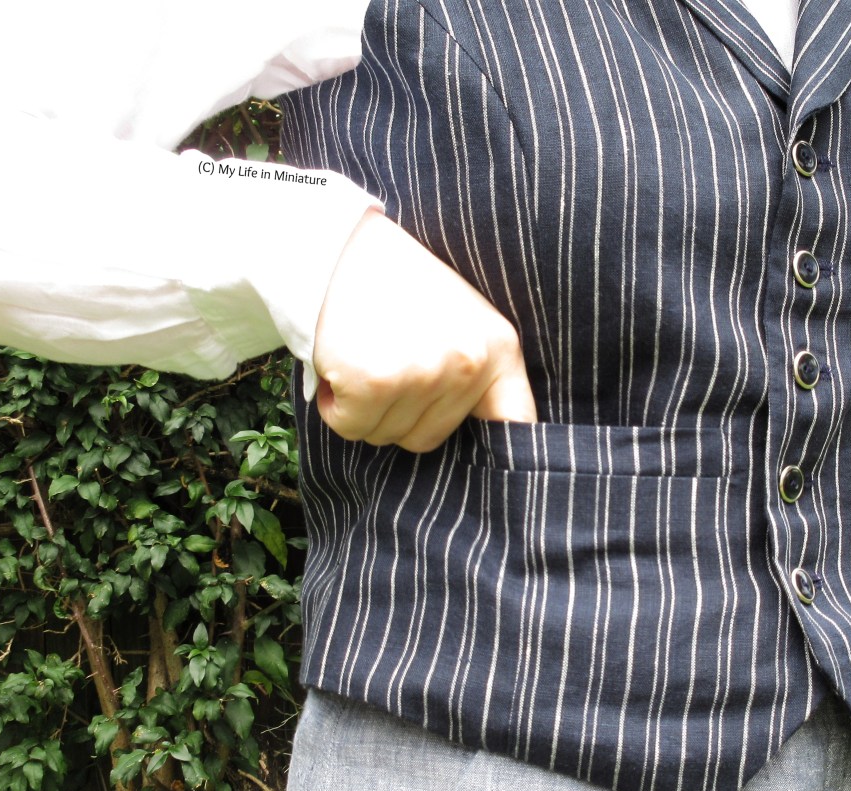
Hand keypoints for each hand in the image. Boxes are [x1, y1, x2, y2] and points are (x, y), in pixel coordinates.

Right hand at [313, 208, 536, 452]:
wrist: (342, 245)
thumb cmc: (402, 287)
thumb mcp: (463, 320)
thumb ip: (479, 374)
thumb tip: (489, 439)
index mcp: (499, 348)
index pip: (517, 422)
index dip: (506, 458)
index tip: (500, 485)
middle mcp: (468, 364)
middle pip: (428, 439)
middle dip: (397, 413)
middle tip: (385, 361)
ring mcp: (422, 373)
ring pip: (385, 436)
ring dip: (363, 409)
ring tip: (363, 355)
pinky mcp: (375, 382)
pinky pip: (350, 427)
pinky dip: (334, 406)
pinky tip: (339, 364)